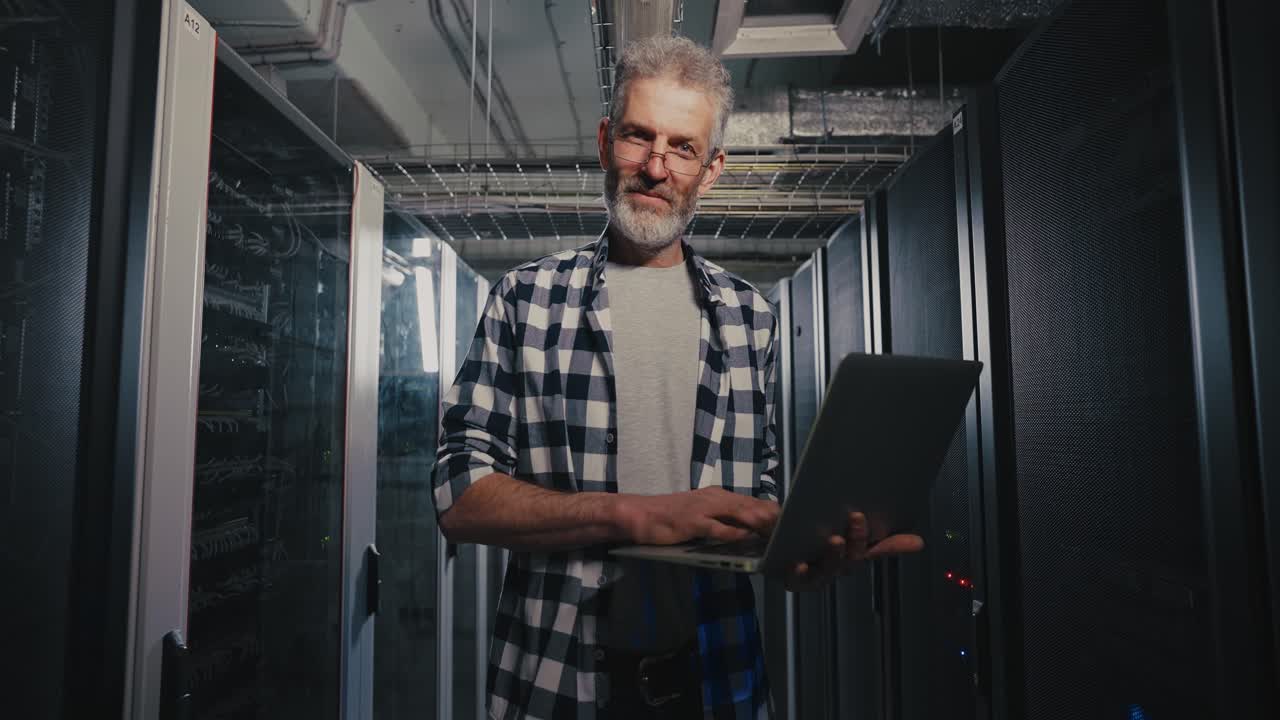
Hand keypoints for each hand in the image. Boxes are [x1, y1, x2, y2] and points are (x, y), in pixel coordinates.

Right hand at [615, 487, 779, 545]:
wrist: (640, 514)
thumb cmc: (672, 517)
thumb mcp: (703, 514)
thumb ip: (725, 519)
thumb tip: (751, 529)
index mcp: (719, 496)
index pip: (752, 502)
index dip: (772, 511)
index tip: (793, 518)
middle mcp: (714, 498)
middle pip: (750, 506)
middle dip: (772, 516)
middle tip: (795, 525)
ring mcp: (703, 509)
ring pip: (737, 513)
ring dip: (758, 521)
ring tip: (777, 529)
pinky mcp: (691, 522)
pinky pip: (715, 527)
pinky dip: (731, 533)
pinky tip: (744, 538)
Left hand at [784, 511, 923, 591]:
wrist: (766, 538)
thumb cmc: (805, 532)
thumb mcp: (833, 523)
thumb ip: (870, 533)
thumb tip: (917, 541)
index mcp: (847, 555)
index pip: (873, 550)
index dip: (891, 545)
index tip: (909, 536)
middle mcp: (833, 568)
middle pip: (851, 561)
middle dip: (857, 541)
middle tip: (857, 519)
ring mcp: (812, 575)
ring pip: (827, 572)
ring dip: (833, 557)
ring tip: (834, 540)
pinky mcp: (789, 577)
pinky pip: (796, 579)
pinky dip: (799, 572)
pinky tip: (799, 562)